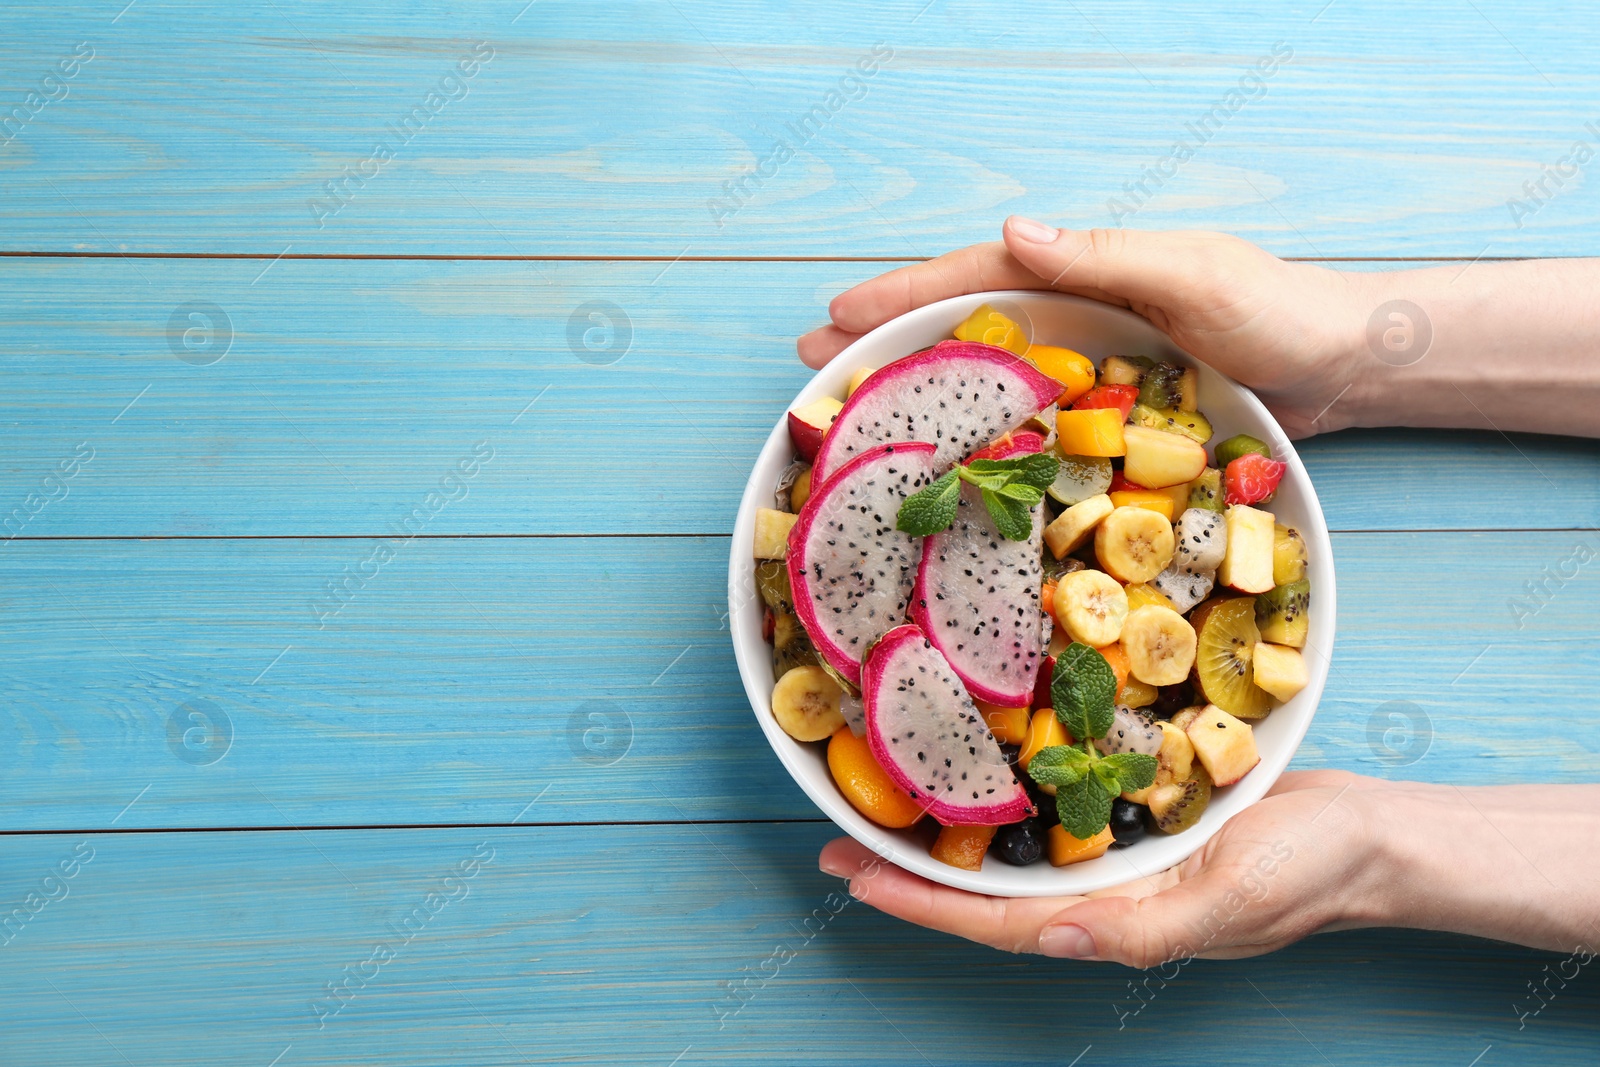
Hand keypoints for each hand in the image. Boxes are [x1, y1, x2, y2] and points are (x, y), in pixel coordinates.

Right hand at [797, 219, 1368, 437]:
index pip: (974, 278)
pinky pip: (1030, 421)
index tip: (836, 318)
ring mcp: (1089, 364)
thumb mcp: (1192, 273)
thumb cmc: (1277, 310)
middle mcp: (1075, 314)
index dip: (902, 295)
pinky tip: (949, 464)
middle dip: (886, 340)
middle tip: (814, 371)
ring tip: (856, 418)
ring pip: (986, 373)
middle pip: (962, 324)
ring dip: (921, 390)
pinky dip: (980, 436)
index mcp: (1083, 271)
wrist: (1343, 366)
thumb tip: (1009, 232)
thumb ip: (1105, 254)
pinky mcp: (1110, 413)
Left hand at [818, 770, 1386, 966]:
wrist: (1366, 835)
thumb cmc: (1308, 872)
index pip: (994, 920)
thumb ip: (1142, 929)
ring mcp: (1114, 856)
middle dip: (911, 869)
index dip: (921, 902)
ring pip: (1010, 849)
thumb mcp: (1230, 901)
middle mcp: (1100, 891)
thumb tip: (1053, 937)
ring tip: (883, 804)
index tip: (853, 874)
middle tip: (836, 838)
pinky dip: (1006, 794)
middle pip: (986, 888)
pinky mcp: (1131, 815)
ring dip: (947, 832)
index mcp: (1113, 920)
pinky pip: (1053, 809)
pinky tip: (976, 769)